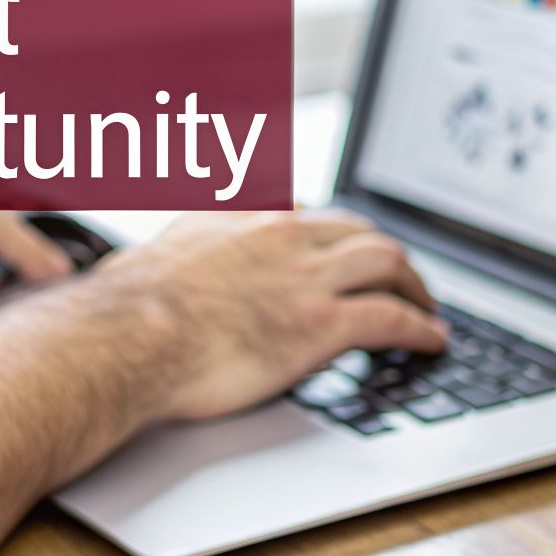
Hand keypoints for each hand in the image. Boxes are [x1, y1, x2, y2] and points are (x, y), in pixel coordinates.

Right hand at [56, 209, 447, 421]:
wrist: (122, 337)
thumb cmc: (125, 309)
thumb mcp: (155, 250)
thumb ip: (183, 244)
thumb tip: (173, 253)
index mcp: (246, 218)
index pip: (311, 213)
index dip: (340, 234)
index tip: (352, 248)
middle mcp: (284, 237)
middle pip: (361, 233)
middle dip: (391, 256)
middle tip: (404, 279)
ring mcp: (306, 279)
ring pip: (388, 264)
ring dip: (417, 287)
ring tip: (428, 307)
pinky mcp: (321, 324)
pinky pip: (391, 318)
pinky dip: (421, 328)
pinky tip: (433, 341)